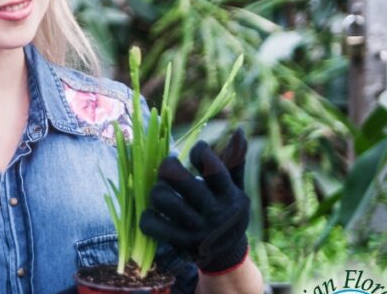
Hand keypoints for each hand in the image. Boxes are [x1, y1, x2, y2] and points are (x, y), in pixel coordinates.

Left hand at [140, 129, 249, 273]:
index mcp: (229, 196)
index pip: (212, 166)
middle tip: (169, 168)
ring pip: (162, 198)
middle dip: (168, 167)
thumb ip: (236, 161)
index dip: (200, 151)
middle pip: (179, 179)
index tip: (196, 151)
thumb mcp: (237, 188)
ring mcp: (197, 229)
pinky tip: (153, 213)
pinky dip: (147, 217)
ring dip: (157, 191)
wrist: (227, 255)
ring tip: (162, 191)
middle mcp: (214, 212)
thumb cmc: (229, 212)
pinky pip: (153, 225)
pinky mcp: (180, 243)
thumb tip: (239, 130)